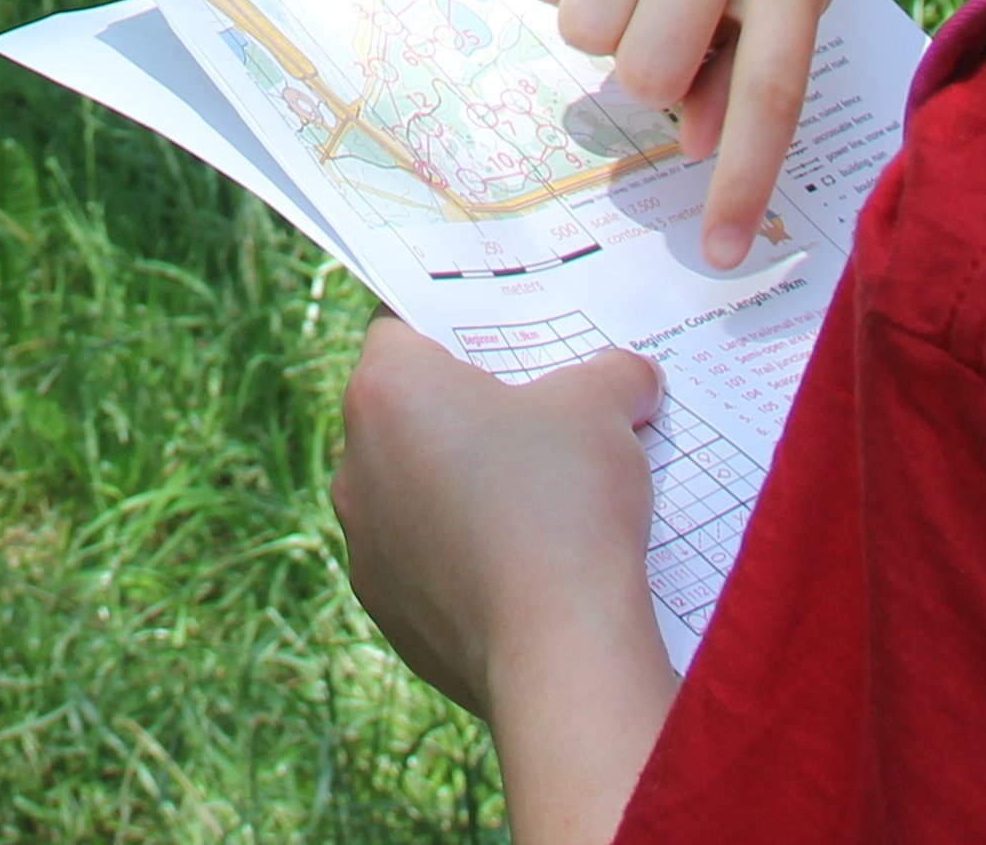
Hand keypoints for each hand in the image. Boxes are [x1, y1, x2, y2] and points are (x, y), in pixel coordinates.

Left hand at [332, 321, 675, 839]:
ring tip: (537, 505)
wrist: (556, 651)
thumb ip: (611, 374)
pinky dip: (463, 560)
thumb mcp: (603, 408)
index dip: (455, 339)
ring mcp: (364, 543)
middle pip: (406, 417)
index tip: (505, 359)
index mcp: (387, 391)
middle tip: (536, 426)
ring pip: (411, 494)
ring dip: (460, 492)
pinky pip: (423, 564)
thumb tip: (630, 375)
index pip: (400, 333)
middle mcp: (355, 463)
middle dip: (465, 418)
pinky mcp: (387, 610)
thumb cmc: (565, 503)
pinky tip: (525, 571)